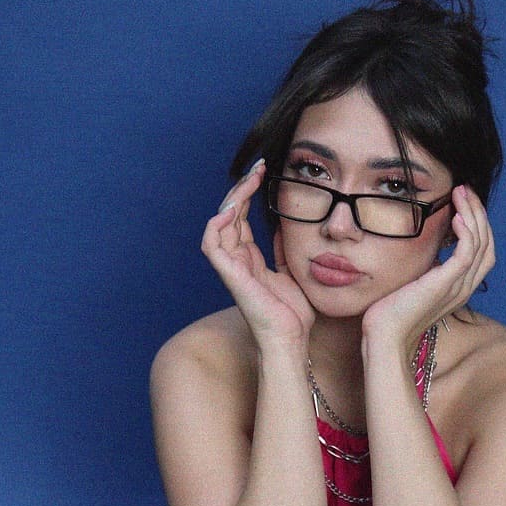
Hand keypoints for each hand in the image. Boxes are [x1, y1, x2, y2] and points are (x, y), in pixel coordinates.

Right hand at [201, 159, 314, 348]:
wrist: (292, 338)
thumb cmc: (293, 314)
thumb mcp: (292, 271)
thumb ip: (283, 249)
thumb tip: (284, 227)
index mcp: (250, 258)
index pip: (242, 216)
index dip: (249, 192)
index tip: (264, 171)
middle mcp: (237, 260)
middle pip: (230, 214)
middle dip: (242, 187)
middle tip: (259, 167)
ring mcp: (232, 267)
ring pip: (219, 223)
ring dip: (232, 199)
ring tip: (249, 181)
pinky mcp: (230, 276)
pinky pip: (212, 244)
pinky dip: (218, 224)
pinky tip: (234, 209)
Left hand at [360, 184, 495, 355]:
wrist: (384, 336)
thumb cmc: (391, 313)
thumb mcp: (413, 283)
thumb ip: (425, 268)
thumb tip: (425, 249)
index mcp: (458, 287)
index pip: (482, 250)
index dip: (476, 223)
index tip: (460, 200)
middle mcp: (463, 287)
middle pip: (488, 243)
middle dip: (478, 212)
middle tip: (463, 189)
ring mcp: (457, 287)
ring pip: (481, 243)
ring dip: (473, 214)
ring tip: (460, 193)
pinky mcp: (446, 284)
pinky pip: (467, 253)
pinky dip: (466, 231)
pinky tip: (456, 216)